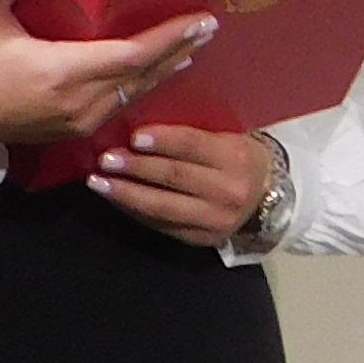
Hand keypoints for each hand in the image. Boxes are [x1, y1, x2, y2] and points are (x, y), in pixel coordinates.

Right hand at [0, 0, 215, 153]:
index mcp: (61, 73)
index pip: (131, 55)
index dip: (168, 39)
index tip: (197, 22)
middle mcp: (80, 100)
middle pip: (145, 74)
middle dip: (179, 49)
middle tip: (209, 27)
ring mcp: (83, 119)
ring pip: (138, 91)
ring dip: (167, 67)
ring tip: (194, 45)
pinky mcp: (81, 128)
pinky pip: (125, 104)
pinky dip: (147, 84)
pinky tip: (163, 71)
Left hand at [91, 122, 277, 248]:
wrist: (265, 196)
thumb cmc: (236, 156)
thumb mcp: (226, 136)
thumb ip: (190, 132)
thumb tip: (137, 123)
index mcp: (236, 158)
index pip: (194, 146)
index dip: (162, 140)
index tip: (133, 136)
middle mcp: (229, 191)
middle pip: (175, 177)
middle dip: (135, 167)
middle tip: (105, 158)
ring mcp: (215, 220)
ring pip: (162, 206)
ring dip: (125, 193)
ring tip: (98, 182)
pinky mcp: (200, 239)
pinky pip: (160, 224)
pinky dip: (133, 210)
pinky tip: (114, 198)